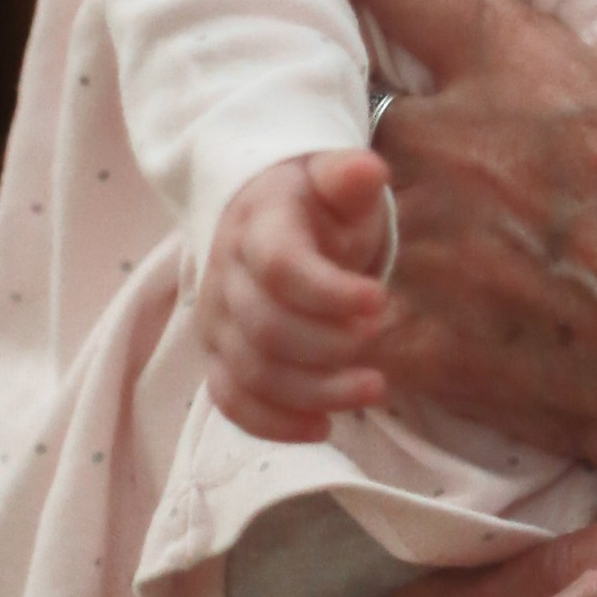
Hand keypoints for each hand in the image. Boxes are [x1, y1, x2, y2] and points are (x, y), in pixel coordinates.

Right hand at [195, 151, 393, 440]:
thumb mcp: (334, 180)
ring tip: (372, 389)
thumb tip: (367, 170)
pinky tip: (323, 426)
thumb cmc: (312, 203)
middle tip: (379, 346)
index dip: (330, 293)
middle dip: (329, 350)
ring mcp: (217, 323)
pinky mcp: (218, 359)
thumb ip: (348, 177)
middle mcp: (226, 276)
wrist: (260, 216)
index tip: (379, 302)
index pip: (281, 268)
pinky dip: (274, 424)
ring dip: (314, 393)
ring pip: (253, 374)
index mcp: (257, 227)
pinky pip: (233, 403)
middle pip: (267, 330)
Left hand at [355, 0, 596, 480]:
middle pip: (347, 92)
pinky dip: (334, 315)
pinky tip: (353, 316)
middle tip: (389, 126)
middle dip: (364, 108)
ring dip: (348, 209)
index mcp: (509, 64)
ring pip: (330, 201)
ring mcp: (424, 242)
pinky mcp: (417, 336)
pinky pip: (332, 315)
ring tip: (376, 226)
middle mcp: (447, 141)